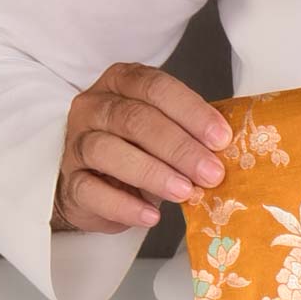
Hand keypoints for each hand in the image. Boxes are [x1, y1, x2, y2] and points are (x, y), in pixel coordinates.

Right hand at [52, 62, 233, 233]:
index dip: (191, 111)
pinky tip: (151, 216)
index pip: (155, 87)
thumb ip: (191, 133)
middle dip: (179, 147)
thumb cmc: (138, 150)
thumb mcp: (166, 131)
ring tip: (185, 192)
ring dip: (153, 172)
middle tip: (211, 172)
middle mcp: (94, 106)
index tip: (221, 138)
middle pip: (134, 119)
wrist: (96, 183)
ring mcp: (77, 143)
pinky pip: (90, 190)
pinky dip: (123, 205)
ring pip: (108, 150)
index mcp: (122, 83)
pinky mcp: (70, 181)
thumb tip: (230, 150)